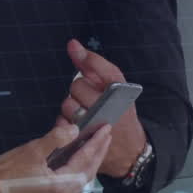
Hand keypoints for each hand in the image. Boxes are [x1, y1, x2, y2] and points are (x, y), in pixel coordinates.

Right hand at [0, 123, 111, 192]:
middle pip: (87, 174)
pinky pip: (68, 182)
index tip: (106, 129)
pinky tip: (74, 159)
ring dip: (88, 162)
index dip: (96, 144)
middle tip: (105, 136)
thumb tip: (74, 130)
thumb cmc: (7, 170)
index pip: (85, 161)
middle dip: (98, 154)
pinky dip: (75, 169)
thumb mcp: (33, 150)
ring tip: (94, 146)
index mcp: (59, 185)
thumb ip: (56, 139)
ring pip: (79, 180)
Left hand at [57, 38, 146, 178]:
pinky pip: (63, 123)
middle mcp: (110, 105)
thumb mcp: (114, 86)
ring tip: (85, 114)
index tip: (74, 46)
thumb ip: (92, 65)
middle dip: (79, 90)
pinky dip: (66, 123)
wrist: (129, 147)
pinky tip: (79, 125)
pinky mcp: (84, 140)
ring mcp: (97, 124)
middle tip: (89, 98)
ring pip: (68, 105)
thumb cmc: (119, 111)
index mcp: (120, 89)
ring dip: (72, 108)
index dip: (86, 58)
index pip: (100, 67)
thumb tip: (73, 45)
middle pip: (77, 86)